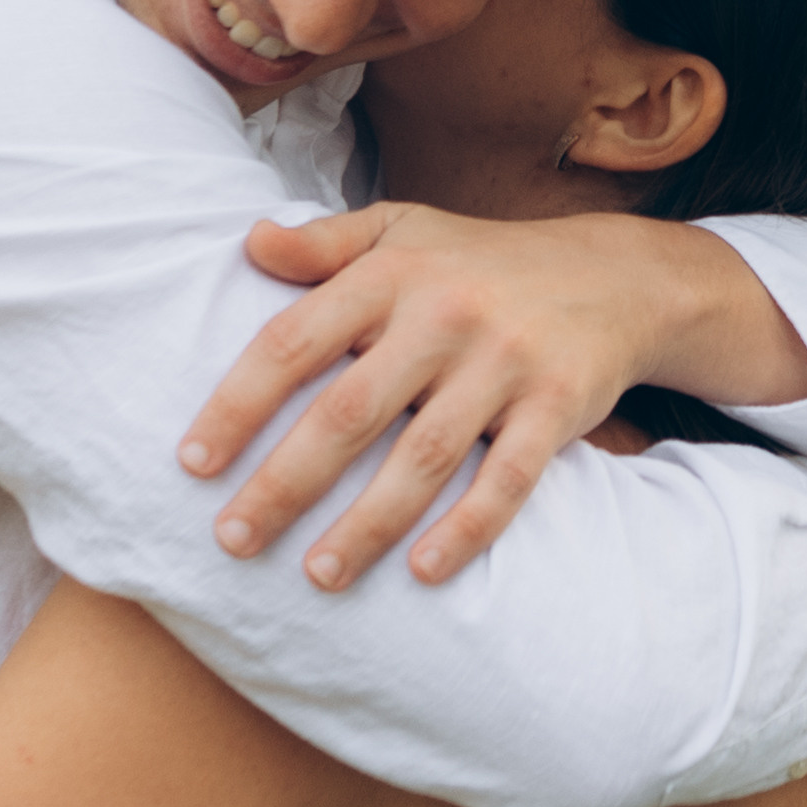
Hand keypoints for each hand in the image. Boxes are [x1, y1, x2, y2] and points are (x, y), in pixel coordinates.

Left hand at [178, 201, 764, 591]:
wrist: (614, 275)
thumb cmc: (479, 262)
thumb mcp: (402, 229)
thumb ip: (325, 242)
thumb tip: (248, 244)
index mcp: (391, 274)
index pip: (294, 343)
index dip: (237, 405)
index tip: (191, 464)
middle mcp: (444, 316)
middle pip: (347, 413)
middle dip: (284, 484)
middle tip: (233, 540)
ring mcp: (505, 364)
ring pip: (423, 458)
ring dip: (366, 525)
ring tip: (317, 577)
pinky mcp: (557, 406)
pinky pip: (508, 479)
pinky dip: (467, 529)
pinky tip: (422, 573)